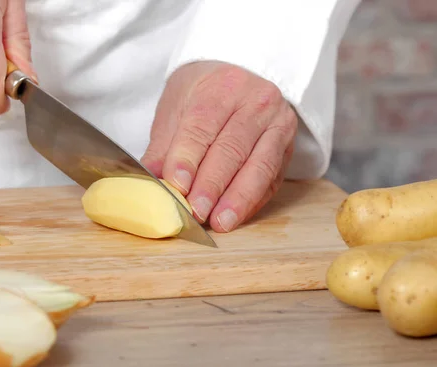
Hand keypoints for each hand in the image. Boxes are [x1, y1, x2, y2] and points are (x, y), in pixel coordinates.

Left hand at [141, 61, 296, 232]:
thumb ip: (162, 146)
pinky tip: (236, 216)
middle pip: (232, 148)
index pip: (202, 126)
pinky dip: (253, 201)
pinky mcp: (286, 146)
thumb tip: (149, 181)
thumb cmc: (202, 95)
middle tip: (195, 211)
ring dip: (237, 199)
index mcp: (222, 86)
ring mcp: (277, 123)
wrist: (240, 74)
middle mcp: (255, 101)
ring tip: (220, 222)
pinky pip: (271, 178)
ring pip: (259, 166)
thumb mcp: (175, 108)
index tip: (176, 186)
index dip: (188, 159)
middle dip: (212, 185)